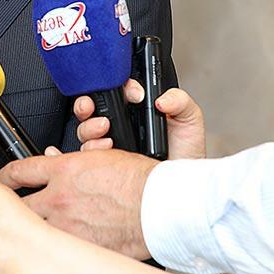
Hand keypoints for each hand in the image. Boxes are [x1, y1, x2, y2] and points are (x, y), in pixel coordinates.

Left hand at [0, 149, 157, 258]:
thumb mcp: (101, 158)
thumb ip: (74, 162)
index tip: (4, 180)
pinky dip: (58, 247)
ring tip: (32, 232)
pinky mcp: (81, 247)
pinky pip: (60, 248)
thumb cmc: (139, 179)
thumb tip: (55, 159)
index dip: (5, 176)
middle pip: (16, 205)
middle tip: (8, 211)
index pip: (19, 171)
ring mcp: (68, 225)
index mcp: (64, 170)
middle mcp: (59, 197)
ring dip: (32, 230)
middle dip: (10, 208)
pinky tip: (61, 247)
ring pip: (34, 230)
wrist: (160, 204)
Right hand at [75, 81, 205, 158]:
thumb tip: (161, 99)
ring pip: (85, 129)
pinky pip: (87, 154)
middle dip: (86, 103)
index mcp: (135, 108)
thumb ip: (179, 101)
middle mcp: (119, 123)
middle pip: (92, 107)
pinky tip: (105, 147)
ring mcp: (110, 143)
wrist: (182, 185)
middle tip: (91, 106)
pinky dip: (90, 148)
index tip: (135, 95)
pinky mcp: (105, 164)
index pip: (118, 90)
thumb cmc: (186, 152)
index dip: (122, 88)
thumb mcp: (188, 119)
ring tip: (103, 128)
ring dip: (89, 126)